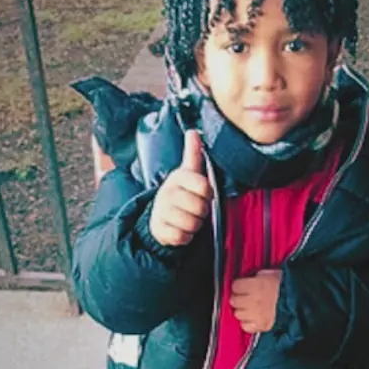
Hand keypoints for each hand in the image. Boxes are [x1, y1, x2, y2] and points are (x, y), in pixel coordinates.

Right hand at [149, 130, 213, 245]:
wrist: (159, 214)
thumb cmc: (181, 193)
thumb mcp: (188, 172)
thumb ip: (193, 154)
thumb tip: (192, 131)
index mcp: (178, 177)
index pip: (205, 188)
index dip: (208, 195)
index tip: (203, 194)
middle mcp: (167, 193)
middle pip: (201, 208)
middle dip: (202, 212)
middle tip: (195, 209)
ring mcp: (162, 211)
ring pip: (192, 224)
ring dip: (195, 225)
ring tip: (188, 219)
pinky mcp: (159, 230)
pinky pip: (182, 237)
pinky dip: (185, 237)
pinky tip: (181, 229)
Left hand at [230, 270, 281, 333]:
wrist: (297, 300)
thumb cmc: (282, 286)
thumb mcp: (268, 273)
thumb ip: (253, 277)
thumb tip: (242, 281)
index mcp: (258, 285)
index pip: (236, 286)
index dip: (238, 285)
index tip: (242, 286)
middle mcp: (256, 300)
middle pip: (234, 301)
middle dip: (238, 298)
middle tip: (244, 297)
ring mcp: (259, 315)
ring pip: (238, 314)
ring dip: (242, 310)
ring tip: (250, 308)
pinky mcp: (262, 326)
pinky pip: (245, 326)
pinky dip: (248, 323)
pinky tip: (253, 318)